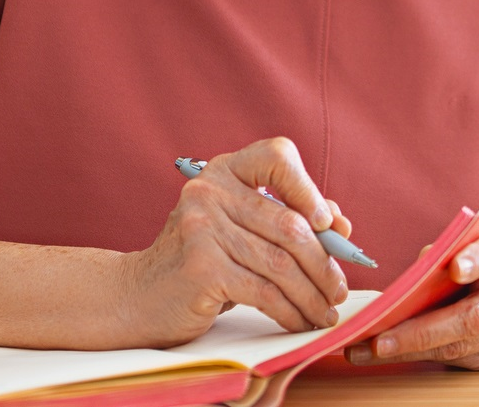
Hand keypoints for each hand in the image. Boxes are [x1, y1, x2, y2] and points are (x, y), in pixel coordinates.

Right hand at [110, 138, 355, 345]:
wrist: (137, 296)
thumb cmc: (200, 261)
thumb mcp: (239, 228)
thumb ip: (286, 217)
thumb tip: (341, 226)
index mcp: (224, 171)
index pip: (277, 156)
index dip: (309, 189)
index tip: (329, 224)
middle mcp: (210, 192)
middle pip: (289, 224)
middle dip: (324, 263)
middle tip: (339, 289)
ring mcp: (202, 229)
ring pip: (281, 263)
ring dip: (312, 294)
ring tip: (325, 312)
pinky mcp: (201, 268)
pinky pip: (264, 292)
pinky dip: (290, 311)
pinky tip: (298, 321)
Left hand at [346, 229, 478, 370]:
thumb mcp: (470, 247)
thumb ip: (443, 256)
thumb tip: (408, 282)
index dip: (476, 261)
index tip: (455, 268)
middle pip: (472, 317)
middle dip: (422, 331)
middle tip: (380, 341)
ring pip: (458, 347)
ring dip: (410, 350)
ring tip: (367, 351)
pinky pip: (455, 360)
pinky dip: (419, 356)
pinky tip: (387, 354)